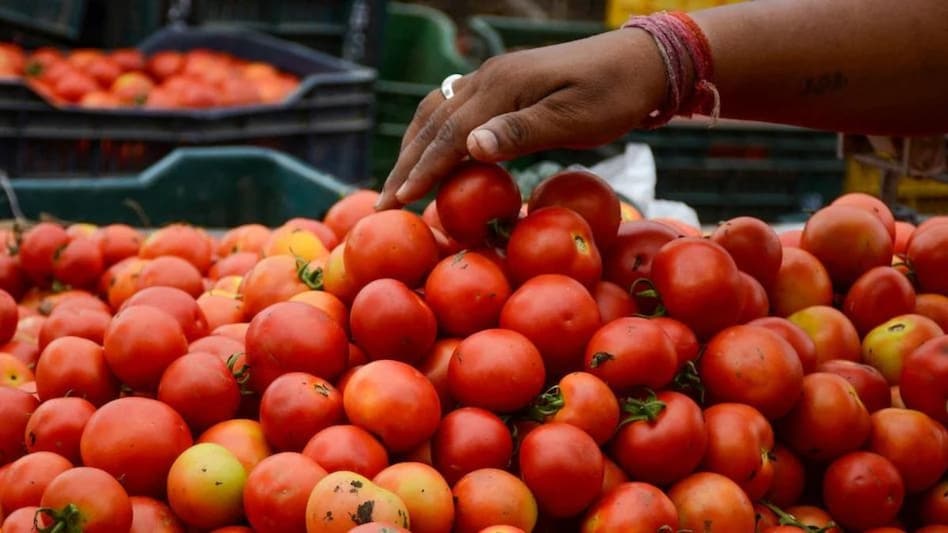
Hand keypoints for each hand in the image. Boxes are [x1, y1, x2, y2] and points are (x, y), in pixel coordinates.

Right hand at [375, 28, 668, 209]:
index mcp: (503, 85)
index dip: (423, 169)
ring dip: (414, 148)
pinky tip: (431, 155)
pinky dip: (434, 135)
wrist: (640, 62)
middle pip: (433, 123)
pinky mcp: (503, 85)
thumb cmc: (613, 96)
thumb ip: (521, 132)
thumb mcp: (574, 119)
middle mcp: (489, 78)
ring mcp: (493, 78)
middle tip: (383, 202)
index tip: (400, 201)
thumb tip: (469, 148)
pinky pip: (454, 109)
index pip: (450, 134)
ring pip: (437, 113)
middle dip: (407, 164)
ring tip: (398, 183)